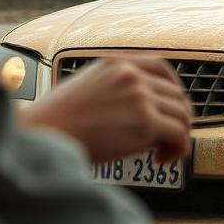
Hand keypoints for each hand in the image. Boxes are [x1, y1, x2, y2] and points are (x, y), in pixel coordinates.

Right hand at [17, 56, 192, 165]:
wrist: (40, 137)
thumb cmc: (55, 123)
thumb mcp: (84, 88)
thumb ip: (113, 90)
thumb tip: (140, 111)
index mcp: (116, 64)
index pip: (161, 67)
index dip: (174, 89)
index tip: (172, 107)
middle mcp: (131, 75)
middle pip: (176, 95)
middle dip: (175, 119)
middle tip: (164, 139)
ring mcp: (140, 97)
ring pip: (182, 115)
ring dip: (177, 137)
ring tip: (160, 152)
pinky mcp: (145, 122)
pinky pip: (180, 134)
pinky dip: (178, 150)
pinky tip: (159, 160)